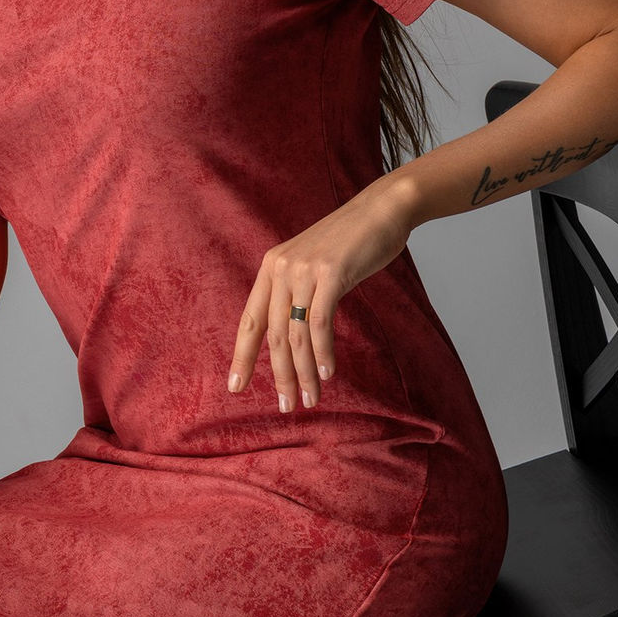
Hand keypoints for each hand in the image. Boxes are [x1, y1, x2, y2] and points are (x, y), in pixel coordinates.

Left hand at [226, 180, 414, 411]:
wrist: (381, 210)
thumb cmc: (350, 242)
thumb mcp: (312, 265)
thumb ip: (296, 292)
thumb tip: (291, 334)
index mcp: (271, 267)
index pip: (250, 320)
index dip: (242, 356)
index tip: (236, 387)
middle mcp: (281, 268)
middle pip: (274, 334)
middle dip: (278, 375)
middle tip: (286, 406)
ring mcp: (305, 270)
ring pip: (296, 333)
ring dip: (302, 372)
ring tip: (310, 399)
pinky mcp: (331, 273)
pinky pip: (320, 322)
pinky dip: (322, 352)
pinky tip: (325, 373)